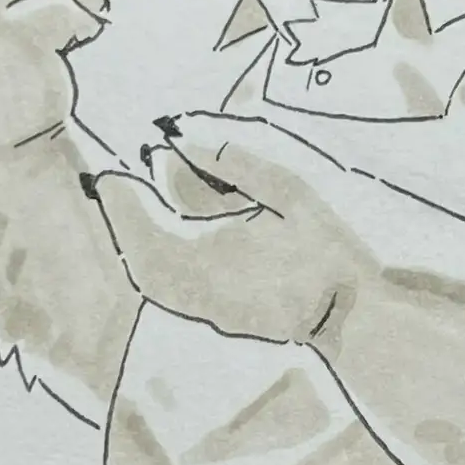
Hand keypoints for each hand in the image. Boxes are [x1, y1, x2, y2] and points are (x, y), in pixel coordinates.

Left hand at [90, 113, 400, 344]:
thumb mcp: (291, 195)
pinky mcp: (217, 319)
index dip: (124, 202)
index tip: (111, 172)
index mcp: (214, 260)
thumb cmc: (328, 252)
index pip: (148, 231)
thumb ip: (239, 169)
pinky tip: (162, 236)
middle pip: (140, 260)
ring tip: (133, 204)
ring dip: (138, 242)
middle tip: (116, 182)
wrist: (352, 316)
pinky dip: (156, 261)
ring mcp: (207, 311)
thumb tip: (194, 144)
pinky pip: (171, 291)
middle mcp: (200, 293)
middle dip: (124, 220)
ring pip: (152, 279)